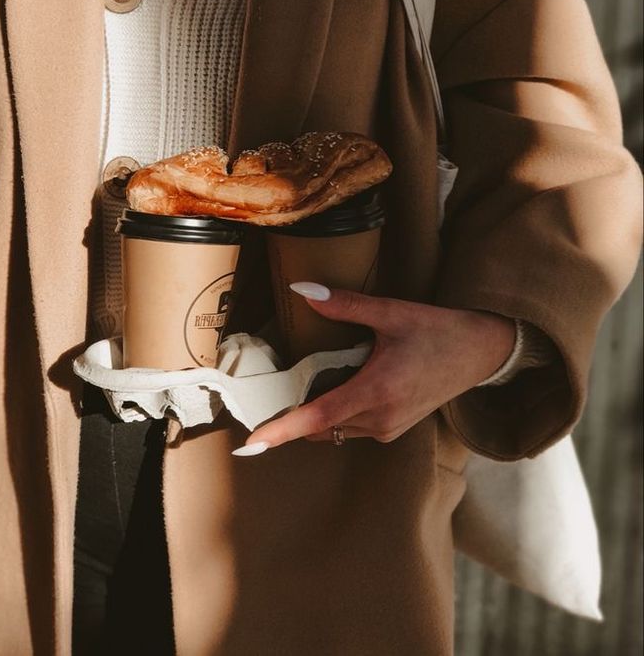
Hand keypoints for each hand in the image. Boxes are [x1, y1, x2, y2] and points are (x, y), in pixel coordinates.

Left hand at [233, 283, 514, 453]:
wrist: (481, 352)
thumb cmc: (439, 331)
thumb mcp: (392, 313)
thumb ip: (345, 305)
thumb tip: (302, 291)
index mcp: (376, 392)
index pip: (316, 419)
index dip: (281, 431)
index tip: (252, 444)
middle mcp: (379, 419)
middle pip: (320, 425)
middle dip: (294, 413)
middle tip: (275, 387)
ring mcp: (388, 429)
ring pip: (335, 428)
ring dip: (318, 411)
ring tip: (314, 377)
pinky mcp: (394, 429)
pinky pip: (351, 427)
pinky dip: (337, 411)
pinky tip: (344, 381)